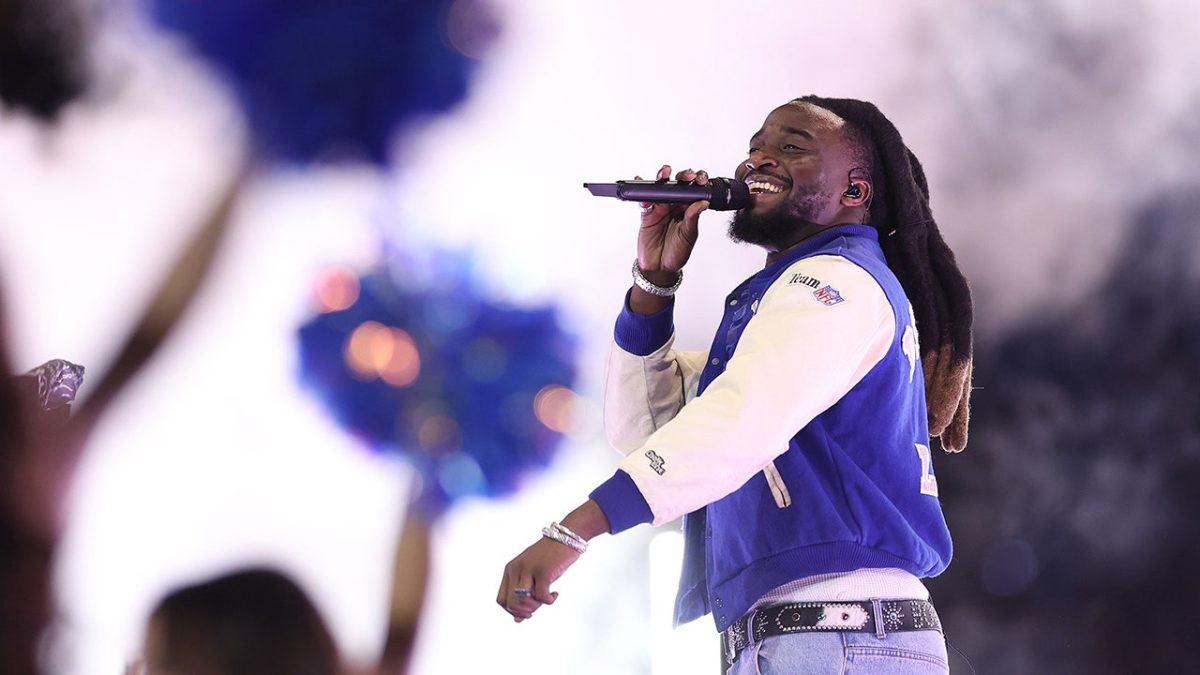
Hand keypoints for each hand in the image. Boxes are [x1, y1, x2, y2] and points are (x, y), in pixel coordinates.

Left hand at [496, 537, 578, 621]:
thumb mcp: (532, 575)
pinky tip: (555, 594)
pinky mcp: (543, 571)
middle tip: (537, 607)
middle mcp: (516, 568)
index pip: (501, 600)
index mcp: (510, 569)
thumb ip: (522, 594)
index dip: (512, 611)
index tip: (527, 612)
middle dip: (524, 612)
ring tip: (545, 599)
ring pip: (523, 601)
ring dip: (535, 607)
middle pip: (511, 604)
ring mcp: (529, 569)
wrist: (566, 538)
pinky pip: (542, 596)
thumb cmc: (549, 559)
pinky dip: (549, 600)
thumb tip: (518, 620)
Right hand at [636, 165, 709, 281]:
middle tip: (688, 176)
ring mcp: (660, 208)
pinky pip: (643, 200)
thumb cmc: (677, 253)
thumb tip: (703, 203)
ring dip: (662, 178)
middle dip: (683, 176)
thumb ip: (693, 218)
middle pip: (678, 184)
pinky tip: (641, 182)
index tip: (701, 180)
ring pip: (661, 188)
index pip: (694, 191)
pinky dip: (641, 191)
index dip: (698, 182)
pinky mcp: (646, 214)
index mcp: (688, 209)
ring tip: (664, 173)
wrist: (660, 268)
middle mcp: (675, 206)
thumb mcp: (689, 236)